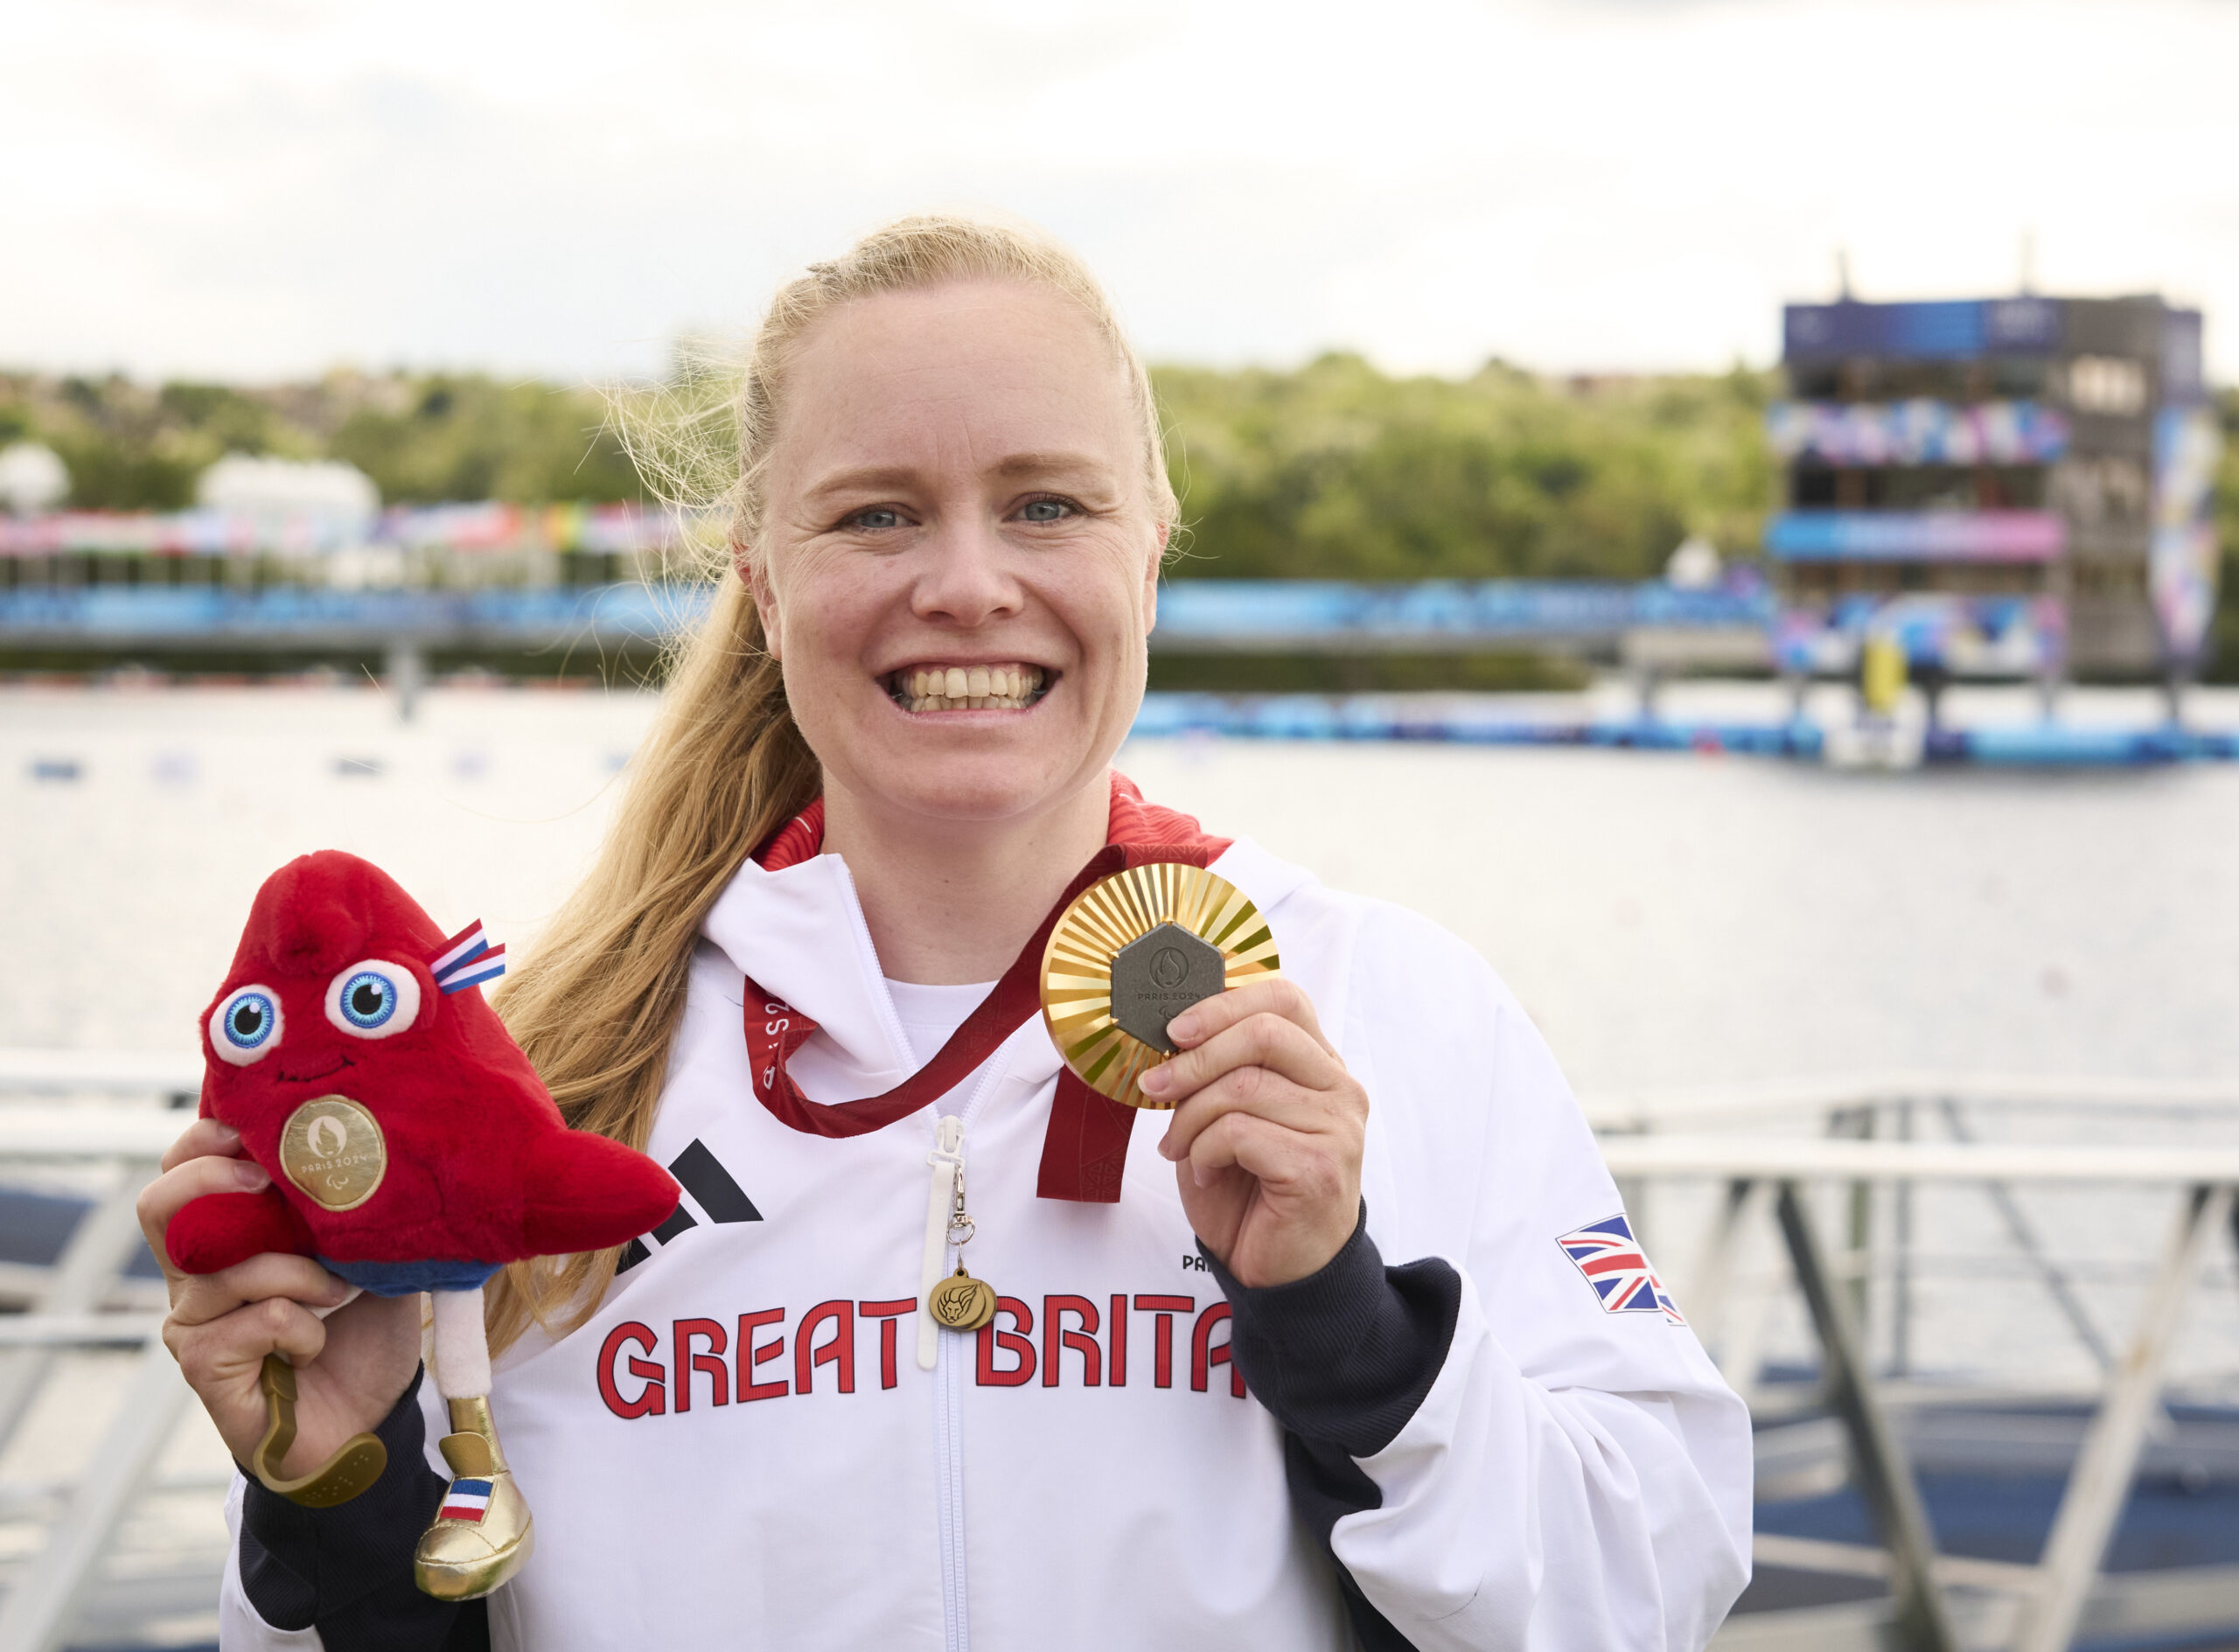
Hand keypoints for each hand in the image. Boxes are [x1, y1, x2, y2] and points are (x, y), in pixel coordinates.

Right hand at [137, 1118, 421, 1476]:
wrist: (368, 1424)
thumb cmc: (365, 1336)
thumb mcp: (375, 1256)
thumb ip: (363, 1210)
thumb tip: (391, 1148)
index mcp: (228, 1238)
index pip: (181, 1170)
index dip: (204, 1141)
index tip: (253, 1128)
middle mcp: (195, 1275)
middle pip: (160, 1206)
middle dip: (215, 1180)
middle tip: (273, 1182)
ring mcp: (192, 1321)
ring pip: (226, 1266)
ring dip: (299, 1271)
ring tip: (340, 1292)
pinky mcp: (202, 1365)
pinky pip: (254, 1319)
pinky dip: (302, 1326)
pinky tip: (317, 1345)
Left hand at [1145, 977, 1366, 1288]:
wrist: (1277, 1272)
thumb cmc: (1249, 1191)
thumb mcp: (1227, 1116)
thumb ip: (1217, 1072)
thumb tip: (1168, 1035)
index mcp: (1320, 1066)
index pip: (1285, 998)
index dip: (1223, 1003)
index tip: (1174, 1030)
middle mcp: (1339, 1090)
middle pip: (1264, 1032)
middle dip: (1195, 1058)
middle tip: (1155, 1087)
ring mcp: (1337, 1129)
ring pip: (1243, 1086)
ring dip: (1190, 1118)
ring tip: (1179, 1147)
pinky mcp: (1319, 1168)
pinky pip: (1239, 1133)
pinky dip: (1205, 1152)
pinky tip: (1207, 1174)